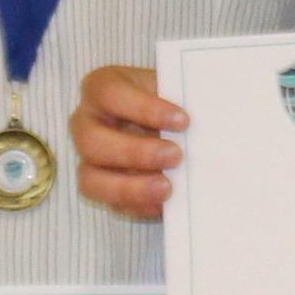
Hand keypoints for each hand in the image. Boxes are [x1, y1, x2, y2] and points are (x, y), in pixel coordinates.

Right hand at [70, 62, 181, 219]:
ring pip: (90, 179)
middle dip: (134, 152)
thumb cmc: (168, 100)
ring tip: (167, 188)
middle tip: (175, 156)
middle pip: (91, 140)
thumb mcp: (174, 89)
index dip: (144, 108)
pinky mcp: (101, 188)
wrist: (169, 123)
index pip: (110, 93)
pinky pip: (110, 203)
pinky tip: (162, 205)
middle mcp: (87, 122)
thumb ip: (183, 100)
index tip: (183, 121)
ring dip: (129, 187)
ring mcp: (89, 159)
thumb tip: (208, 120)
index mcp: (102, 88)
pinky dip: (137, 206)